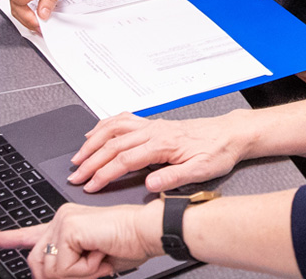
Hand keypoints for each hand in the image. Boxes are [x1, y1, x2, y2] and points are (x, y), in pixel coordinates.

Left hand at [0, 200, 162, 278]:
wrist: (147, 232)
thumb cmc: (129, 244)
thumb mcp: (92, 263)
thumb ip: (69, 267)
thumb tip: (50, 275)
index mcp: (65, 226)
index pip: (27, 234)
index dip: (2, 239)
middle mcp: (61, 218)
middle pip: (37, 265)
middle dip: (65, 275)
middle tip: (93, 262)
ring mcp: (63, 220)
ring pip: (50, 269)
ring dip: (78, 273)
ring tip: (99, 254)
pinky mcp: (68, 227)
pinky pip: (63, 267)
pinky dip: (85, 269)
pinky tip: (99, 251)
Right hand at [69, 111, 248, 192]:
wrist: (230, 134)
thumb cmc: (217, 152)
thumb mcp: (200, 171)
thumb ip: (173, 177)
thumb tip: (150, 185)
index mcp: (162, 144)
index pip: (124, 160)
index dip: (103, 174)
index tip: (90, 186)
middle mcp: (154, 131)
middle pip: (113, 144)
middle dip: (90, 161)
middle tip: (75, 175)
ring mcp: (153, 125)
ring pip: (114, 128)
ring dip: (93, 141)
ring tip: (78, 155)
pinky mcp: (155, 124)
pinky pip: (124, 119)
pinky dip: (105, 125)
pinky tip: (96, 132)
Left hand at [296, 16, 305, 83]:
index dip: (303, 51)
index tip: (296, 42)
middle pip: (305, 64)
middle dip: (297, 53)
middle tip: (291, 42)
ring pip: (301, 70)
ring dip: (296, 59)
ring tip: (293, 47)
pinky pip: (301, 75)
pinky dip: (297, 66)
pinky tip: (298, 55)